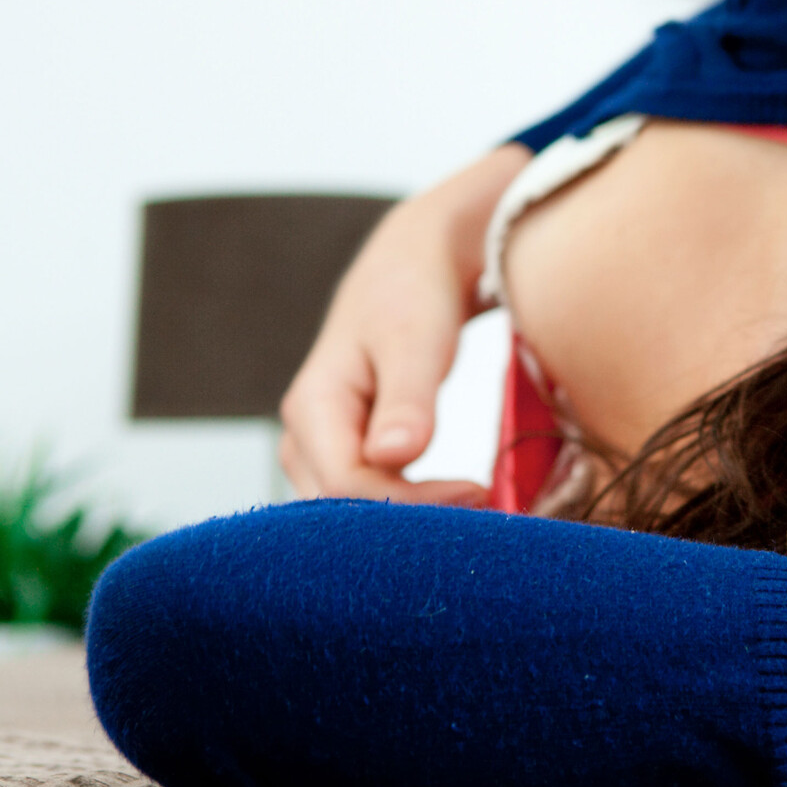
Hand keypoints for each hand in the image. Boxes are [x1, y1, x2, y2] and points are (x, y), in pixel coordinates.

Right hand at [278, 144, 529, 506]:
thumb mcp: (415, 341)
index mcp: (312, 407)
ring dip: (410, 518)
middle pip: (343, 508)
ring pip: (353, 510)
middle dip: (408, 520)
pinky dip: (409, 506)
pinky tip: (456, 503)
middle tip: (482, 513)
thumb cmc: (415, 296)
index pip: (347, 485)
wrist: (414, 265)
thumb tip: (395, 456)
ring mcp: (320, 448)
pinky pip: (367, 497)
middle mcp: (304, 436)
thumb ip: (407, 400)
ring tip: (476, 510)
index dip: (410, 502)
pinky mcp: (346, 452)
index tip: (479, 490)